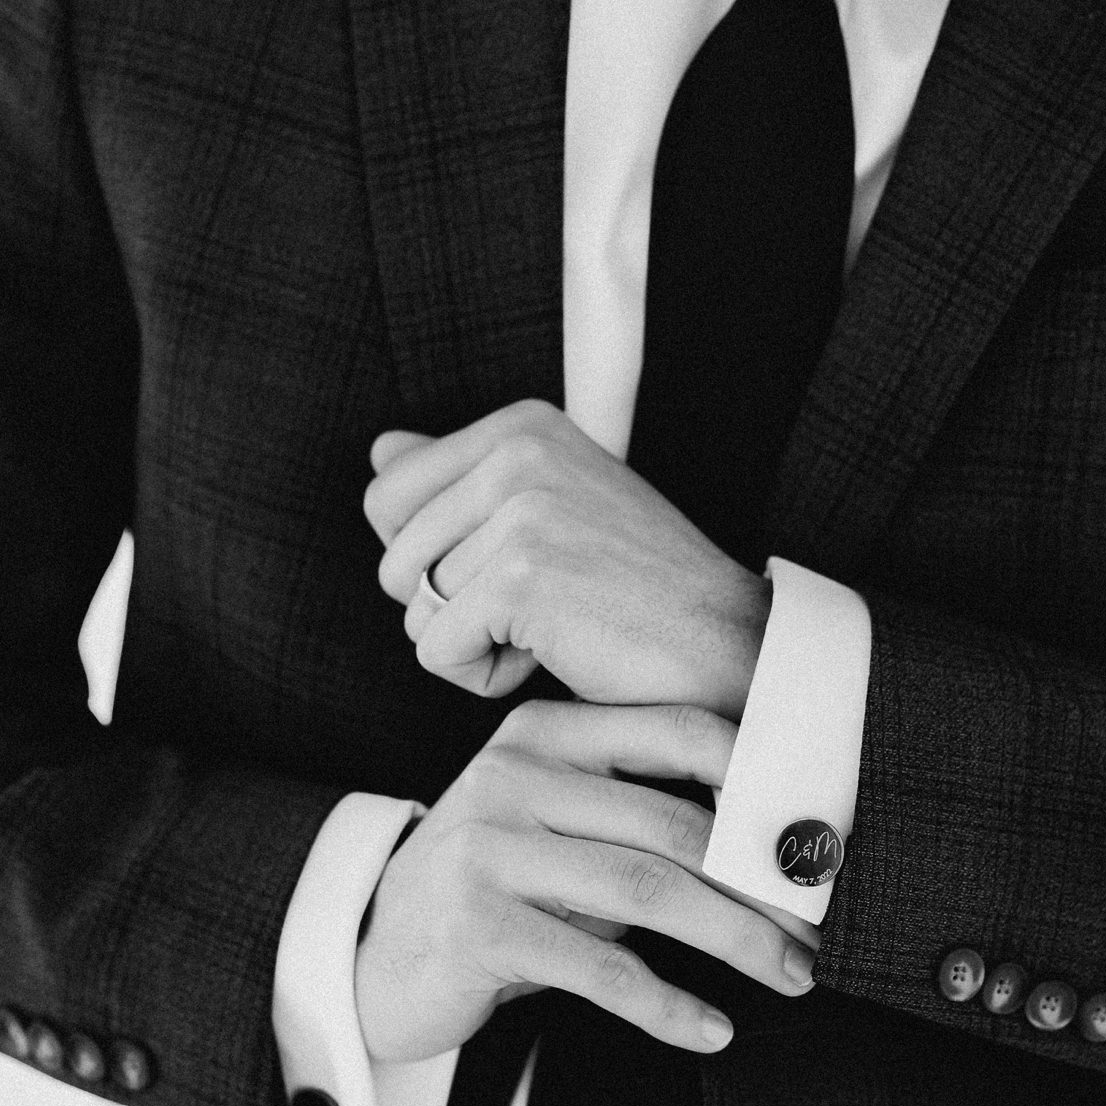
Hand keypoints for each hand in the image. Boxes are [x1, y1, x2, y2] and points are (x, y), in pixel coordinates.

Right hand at [354, 699, 816, 1063]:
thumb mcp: (557, 829)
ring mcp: (489, 847)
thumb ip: (636, 817)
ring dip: (734, 941)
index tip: (818, 832)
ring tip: (788, 976)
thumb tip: (771, 850)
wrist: (376, 956)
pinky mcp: (477, 925)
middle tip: (816, 929)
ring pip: (649, 891)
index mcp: (545, 733)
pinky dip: (667, 1006)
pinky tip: (711, 1030)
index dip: (758, 779)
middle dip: (759, 884)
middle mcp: (513, 775)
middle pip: (674, 824)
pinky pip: (601, 970)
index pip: (676, 731)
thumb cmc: (498, 890)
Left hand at [363, 399, 770, 717]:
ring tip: (552, 629)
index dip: (434, 556)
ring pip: (413, 607)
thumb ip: (462, 477)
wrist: (724, 646)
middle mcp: (520, 451)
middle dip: (446, 605)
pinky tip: (554, 657)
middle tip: (536, 608)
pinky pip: (436, 652)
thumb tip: (381, 449)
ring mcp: (522, 510)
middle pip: (392, 554)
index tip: (521, 568)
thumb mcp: (552, 509)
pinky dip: (484, 678)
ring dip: (473, 642)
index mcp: (523, 427)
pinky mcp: (521, 578)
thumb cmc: (639, 592)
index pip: (390, 491)